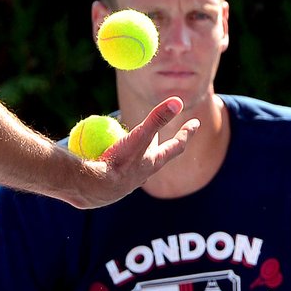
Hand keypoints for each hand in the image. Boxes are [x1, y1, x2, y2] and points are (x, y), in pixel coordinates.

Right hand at [68, 97, 199, 208]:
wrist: (95, 189)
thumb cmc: (119, 162)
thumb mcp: (139, 137)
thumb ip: (157, 119)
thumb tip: (178, 101)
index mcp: (154, 161)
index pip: (177, 145)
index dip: (187, 133)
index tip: (196, 123)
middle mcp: (144, 173)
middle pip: (158, 155)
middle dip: (163, 145)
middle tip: (166, 135)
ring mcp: (129, 180)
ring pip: (139, 165)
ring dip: (141, 155)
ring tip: (137, 148)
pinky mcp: (113, 185)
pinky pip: (119, 169)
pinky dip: (118, 162)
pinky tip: (107, 159)